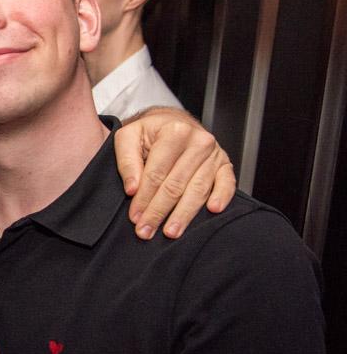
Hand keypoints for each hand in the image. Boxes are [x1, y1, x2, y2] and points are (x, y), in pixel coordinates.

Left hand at [113, 107, 235, 239]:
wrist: (173, 121)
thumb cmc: (150, 131)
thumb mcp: (128, 137)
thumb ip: (127, 161)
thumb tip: (132, 189)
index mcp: (174, 132)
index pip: (156, 173)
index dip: (144, 198)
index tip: (135, 217)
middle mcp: (198, 141)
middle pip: (176, 185)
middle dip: (159, 211)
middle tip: (147, 231)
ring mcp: (214, 153)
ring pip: (198, 189)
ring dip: (184, 214)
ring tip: (171, 232)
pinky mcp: (225, 164)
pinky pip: (227, 183)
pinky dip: (222, 197)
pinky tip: (213, 210)